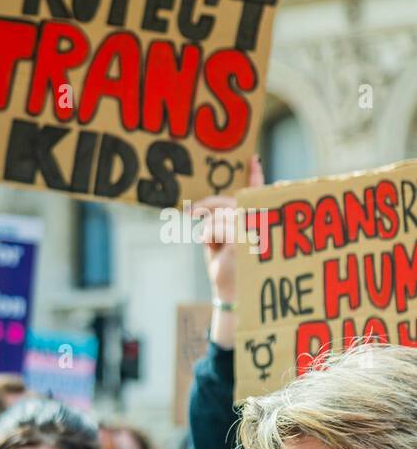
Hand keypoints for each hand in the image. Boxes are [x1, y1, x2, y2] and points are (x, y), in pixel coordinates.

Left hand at [192, 155, 263, 303]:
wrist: (231, 290)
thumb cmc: (226, 266)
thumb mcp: (220, 239)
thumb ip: (218, 221)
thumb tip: (204, 210)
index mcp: (253, 220)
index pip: (256, 193)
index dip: (256, 175)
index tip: (253, 158)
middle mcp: (257, 222)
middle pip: (230, 202)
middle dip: (209, 204)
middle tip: (190, 211)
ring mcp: (254, 230)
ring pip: (221, 215)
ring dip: (209, 228)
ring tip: (210, 243)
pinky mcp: (245, 238)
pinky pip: (218, 226)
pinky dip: (209, 235)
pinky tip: (210, 245)